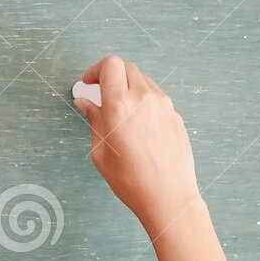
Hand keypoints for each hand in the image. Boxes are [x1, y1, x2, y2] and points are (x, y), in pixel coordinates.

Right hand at [72, 56, 200, 232]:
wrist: (168, 195)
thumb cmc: (131, 179)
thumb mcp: (101, 151)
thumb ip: (94, 120)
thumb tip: (85, 102)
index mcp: (119, 105)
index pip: (110, 65)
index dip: (95, 70)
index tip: (89, 83)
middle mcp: (143, 98)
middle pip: (126, 67)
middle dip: (111, 75)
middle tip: (100, 93)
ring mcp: (163, 104)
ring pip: (143, 80)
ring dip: (128, 87)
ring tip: (120, 111)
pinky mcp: (174, 114)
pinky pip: (155, 97)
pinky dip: (143, 100)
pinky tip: (137, 124)